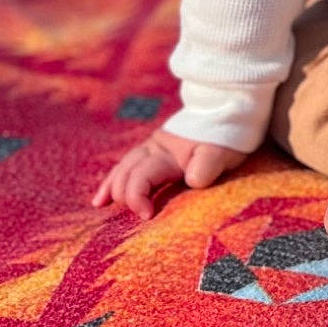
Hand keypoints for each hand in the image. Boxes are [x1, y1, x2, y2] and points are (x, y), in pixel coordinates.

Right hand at [92, 126, 246, 221]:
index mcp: (167, 153)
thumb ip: (208, 165)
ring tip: (100, 203)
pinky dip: (115, 178)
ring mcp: (152, 147)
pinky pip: (128, 164)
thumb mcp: (222, 151)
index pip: (141, 177)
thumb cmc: (225, 136)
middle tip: (137, 215)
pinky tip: (105, 193)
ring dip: (113, 186)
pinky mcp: (154, 150)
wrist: (227, 110)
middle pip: (126, 173)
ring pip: (123, 167)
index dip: (137, 198)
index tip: (147, 216)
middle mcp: (153, 148)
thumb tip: (193, 180)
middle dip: (125, 196)